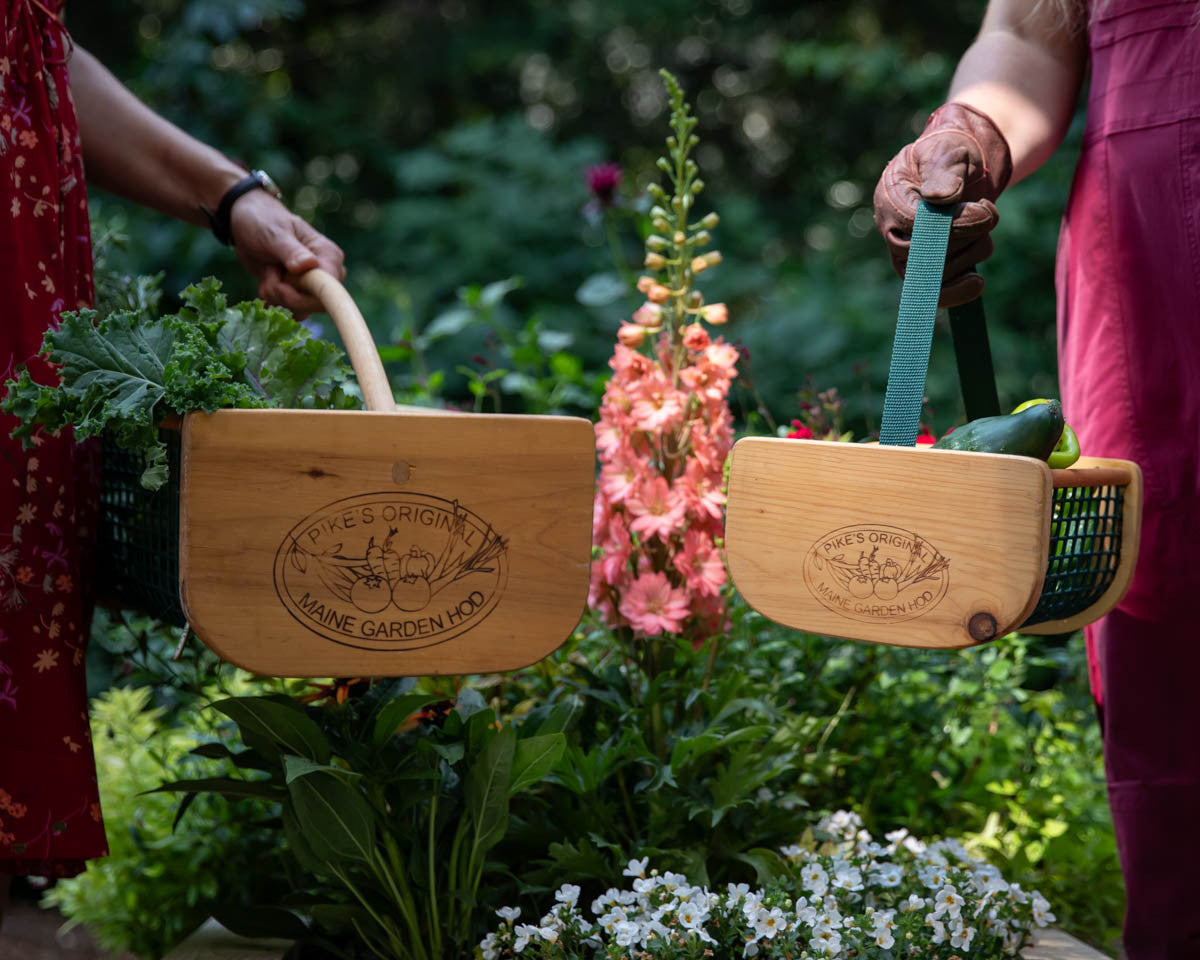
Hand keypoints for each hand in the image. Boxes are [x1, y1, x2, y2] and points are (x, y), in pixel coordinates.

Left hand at [229, 189, 345, 317]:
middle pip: (316, 304)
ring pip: (300, 310)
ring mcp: (313, 286)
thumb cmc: (263, 221)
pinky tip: (266, 282)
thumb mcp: (274, 233)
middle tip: (269, 274)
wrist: (247, 224)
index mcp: (329, 256)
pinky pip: (290, 311)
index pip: (330, 289)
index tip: (282, 287)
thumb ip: (291, 251)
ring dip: (276, 297)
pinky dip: (273, 301)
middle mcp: (327, 274)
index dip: (307, 296)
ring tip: (267, 273)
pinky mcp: (298, 294)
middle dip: (286, 296)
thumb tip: (310, 265)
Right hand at [873, 102, 1012, 306]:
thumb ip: (945, 171)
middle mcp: (893, 233)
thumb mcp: (947, 153)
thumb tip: (941, 198)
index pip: (917, 227)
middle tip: (988, 210)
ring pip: (939, 274)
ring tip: (986, 223)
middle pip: (925, 256)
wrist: (957, 171)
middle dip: (967, 236)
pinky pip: (937, 295)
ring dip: (975, 250)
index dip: (954, 225)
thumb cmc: (949, 157)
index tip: (985, 210)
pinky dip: (960, 292)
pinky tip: (978, 282)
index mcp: (890, 199)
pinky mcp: (925, 272)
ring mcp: (907, 256)